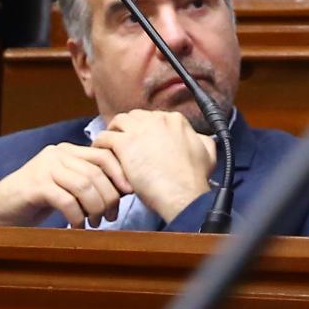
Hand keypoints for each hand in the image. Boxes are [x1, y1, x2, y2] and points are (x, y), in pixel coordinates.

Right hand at [0, 141, 133, 228]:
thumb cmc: (35, 200)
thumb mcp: (64, 184)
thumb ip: (86, 179)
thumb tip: (122, 189)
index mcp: (68, 150)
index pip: (104, 155)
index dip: (120, 173)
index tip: (129, 193)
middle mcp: (57, 154)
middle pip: (96, 171)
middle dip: (109, 197)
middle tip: (111, 216)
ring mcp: (45, 168)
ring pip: (84, 185)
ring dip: (95, 208)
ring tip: (95, 223)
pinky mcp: (35, 186)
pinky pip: (66, 200)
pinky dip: (77, 216)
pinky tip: (77, 226)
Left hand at [91, 108, 217, 222]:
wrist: (182, 192)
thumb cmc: (194, 178)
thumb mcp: (208, 153)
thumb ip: (201, 140)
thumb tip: (199, 138)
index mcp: (175, 120)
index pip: (152, 117)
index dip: (144, 129)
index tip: (139, 140)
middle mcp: (157, 119)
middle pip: (134, 116)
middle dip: (127, 128)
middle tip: (122, 142)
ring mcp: (140, 130)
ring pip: (118, 122)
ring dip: (113, 132)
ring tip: (108, 146)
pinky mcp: (125, 144)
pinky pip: (105, 137)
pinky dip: (100, 144)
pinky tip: (100, 154)